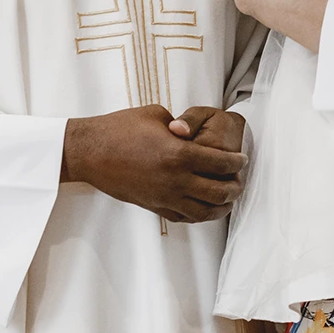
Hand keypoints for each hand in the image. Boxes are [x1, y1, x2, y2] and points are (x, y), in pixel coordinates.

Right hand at [64, 104, 246, 221]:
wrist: (90, 152)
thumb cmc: (121, 128)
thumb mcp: (158, 115)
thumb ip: (183, 126)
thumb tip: (195, 134)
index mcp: (179, 154)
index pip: (221, 163)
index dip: (237, 162)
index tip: (242, 160)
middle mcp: (175, 180)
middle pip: (218, 192)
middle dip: (234, 188)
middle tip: (239, 181)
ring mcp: (164, 196)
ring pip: (203, 212)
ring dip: (221, 207)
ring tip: (229, 200)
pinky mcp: (153, 206)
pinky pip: (183, 217)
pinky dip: (199, 215)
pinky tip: (204, 208)